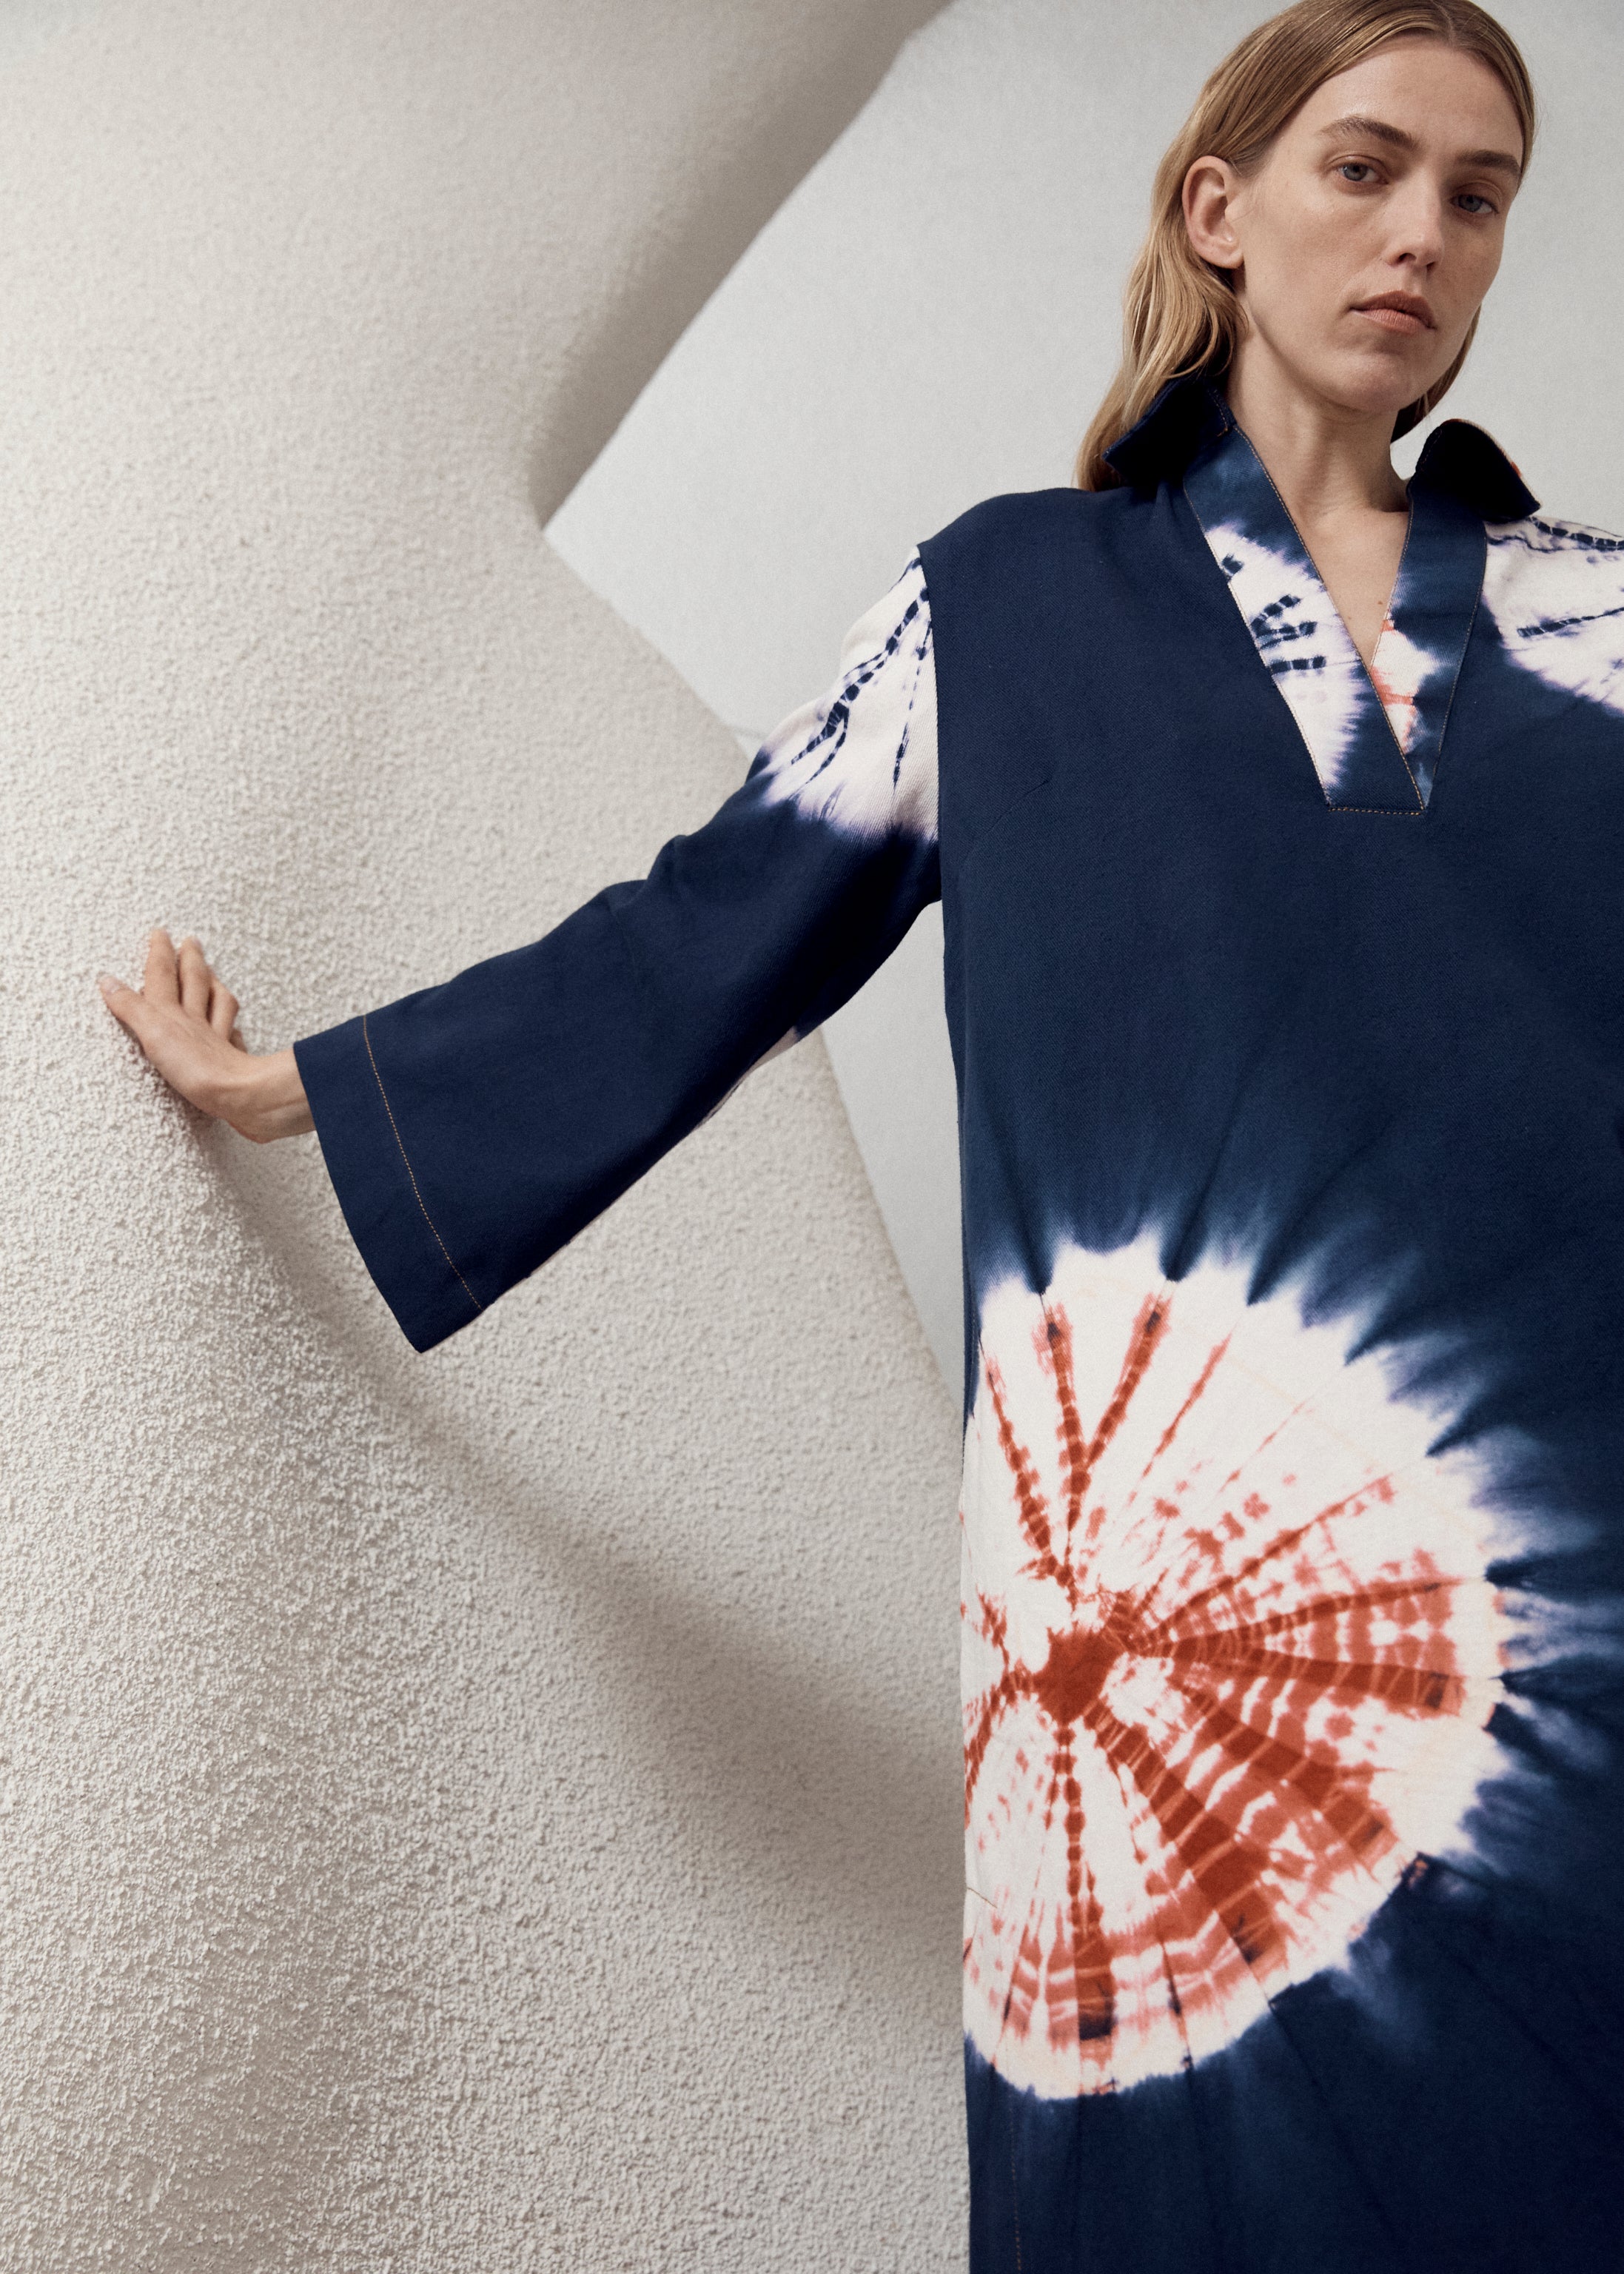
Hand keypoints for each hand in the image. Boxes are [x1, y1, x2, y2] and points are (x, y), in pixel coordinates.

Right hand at [100, 929, 313, 1142]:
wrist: (238, 1095)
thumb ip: (130, 1008)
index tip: (158, 933)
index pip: (164, 975)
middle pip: (195, 982)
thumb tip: (107, 981)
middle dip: (190, 959)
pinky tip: (232, 1029)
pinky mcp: (232, 1062)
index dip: (159, 953)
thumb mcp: (152, 1033)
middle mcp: (198, 1022)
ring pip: (218, 1004)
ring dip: (214, 986)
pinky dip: (230, 1029)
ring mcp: (217, 1040)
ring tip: (213, 974)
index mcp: (175, 1014)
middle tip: (191, 941)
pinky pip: (232, 1039)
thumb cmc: (197, 1067)